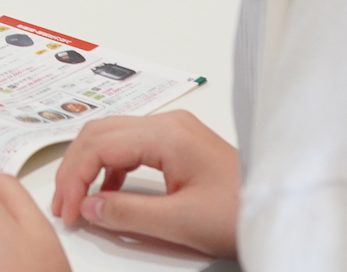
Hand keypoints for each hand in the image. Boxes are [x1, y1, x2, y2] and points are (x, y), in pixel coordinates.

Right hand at [48, 111, 238, 258]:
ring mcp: (174, 131)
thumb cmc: (241, 212)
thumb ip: (128, 213)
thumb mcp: (181, 222)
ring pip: (111, 137)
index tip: (68, 211)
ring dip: (89, 166)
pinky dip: (110, 168)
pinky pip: (130, 146)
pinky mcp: (179, 144)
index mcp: (166, 134)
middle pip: (99, 133)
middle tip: (63, 204)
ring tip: (79, 201)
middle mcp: (167, 123)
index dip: (74, 178)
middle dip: (74, 168)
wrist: (283, 208)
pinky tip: (109, 193)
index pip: (99, 146)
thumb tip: (89, 206)